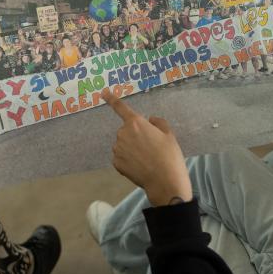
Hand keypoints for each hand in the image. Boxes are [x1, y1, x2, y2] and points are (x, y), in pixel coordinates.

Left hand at [102, 88, 192, 205]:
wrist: (165, 181)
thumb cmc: (169, 155)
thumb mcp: (169, 135)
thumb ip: (158, 123)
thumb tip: (150, 120)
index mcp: (136, 123)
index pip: (120, 108)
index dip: (111, 99)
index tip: (103, 92)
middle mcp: (123, 133)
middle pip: (127, 131)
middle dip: (135, 137)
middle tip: (151, 148)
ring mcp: (118, 149)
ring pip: (123, 145)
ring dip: (131, 149)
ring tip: (147, 159)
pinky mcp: (116, 163)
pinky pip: (121, 158)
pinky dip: (128, 161)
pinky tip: (140, 167)